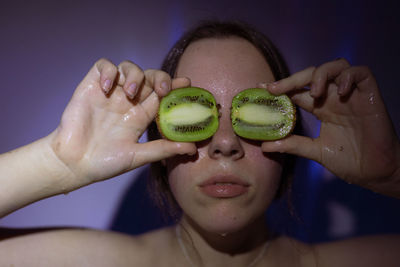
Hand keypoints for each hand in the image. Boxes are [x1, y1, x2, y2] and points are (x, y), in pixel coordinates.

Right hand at [49, 59, 195, 183]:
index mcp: (141, 115)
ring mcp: (110, 92)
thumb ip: (163, 149)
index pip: (162, 95)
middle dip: (160, 77)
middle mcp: (128, 101)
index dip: (175, 87)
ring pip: (129, 67)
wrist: (73, 164)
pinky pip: (103, 66)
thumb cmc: (105, 163)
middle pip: (150, 77)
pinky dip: (108, 71)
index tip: (186, 83)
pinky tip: (106, 88)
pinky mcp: (91, 86)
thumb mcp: (138, 156)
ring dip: (135, 75)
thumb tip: (193, 148)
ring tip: (130, 93)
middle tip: (162, 90)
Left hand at [261, 59, 399, 192]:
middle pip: (312, 75)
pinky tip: (339, 92)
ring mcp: (352, 95)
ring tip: (313, 93)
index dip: (282, 88)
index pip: (298, 91)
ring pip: (336, 66)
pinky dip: (348, 76)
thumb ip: (293, 145)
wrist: (376, 173)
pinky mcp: (370, 95)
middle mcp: (334, 98)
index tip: (262, 89)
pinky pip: (361, 73)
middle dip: (292, 79)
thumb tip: (264, 145)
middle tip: (275, 89)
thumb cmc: (350, 161)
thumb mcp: (315, 151)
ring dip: (321, 74)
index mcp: (321, 108)